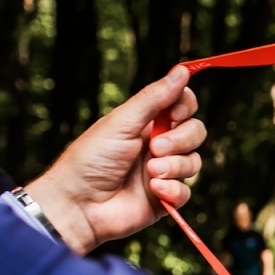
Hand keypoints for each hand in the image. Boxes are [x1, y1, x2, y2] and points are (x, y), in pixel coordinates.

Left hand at [25, 66, 207, 253]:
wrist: (79, 204)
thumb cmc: (91, 159)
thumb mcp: (122, 122)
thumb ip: (154, 98)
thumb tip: (182, 70)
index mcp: (146, 122)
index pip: (182, 105)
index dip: (185, 105)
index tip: (176, 112)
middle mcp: (158, 144)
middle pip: (195, 132)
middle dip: (181, 139)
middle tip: (155, 148)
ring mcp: (163, 172)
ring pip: (194, 162)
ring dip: (175, 166)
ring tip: (150, 173)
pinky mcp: (166, 198)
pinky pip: (186, 191)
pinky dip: (172, 190)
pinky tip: (153, 191)